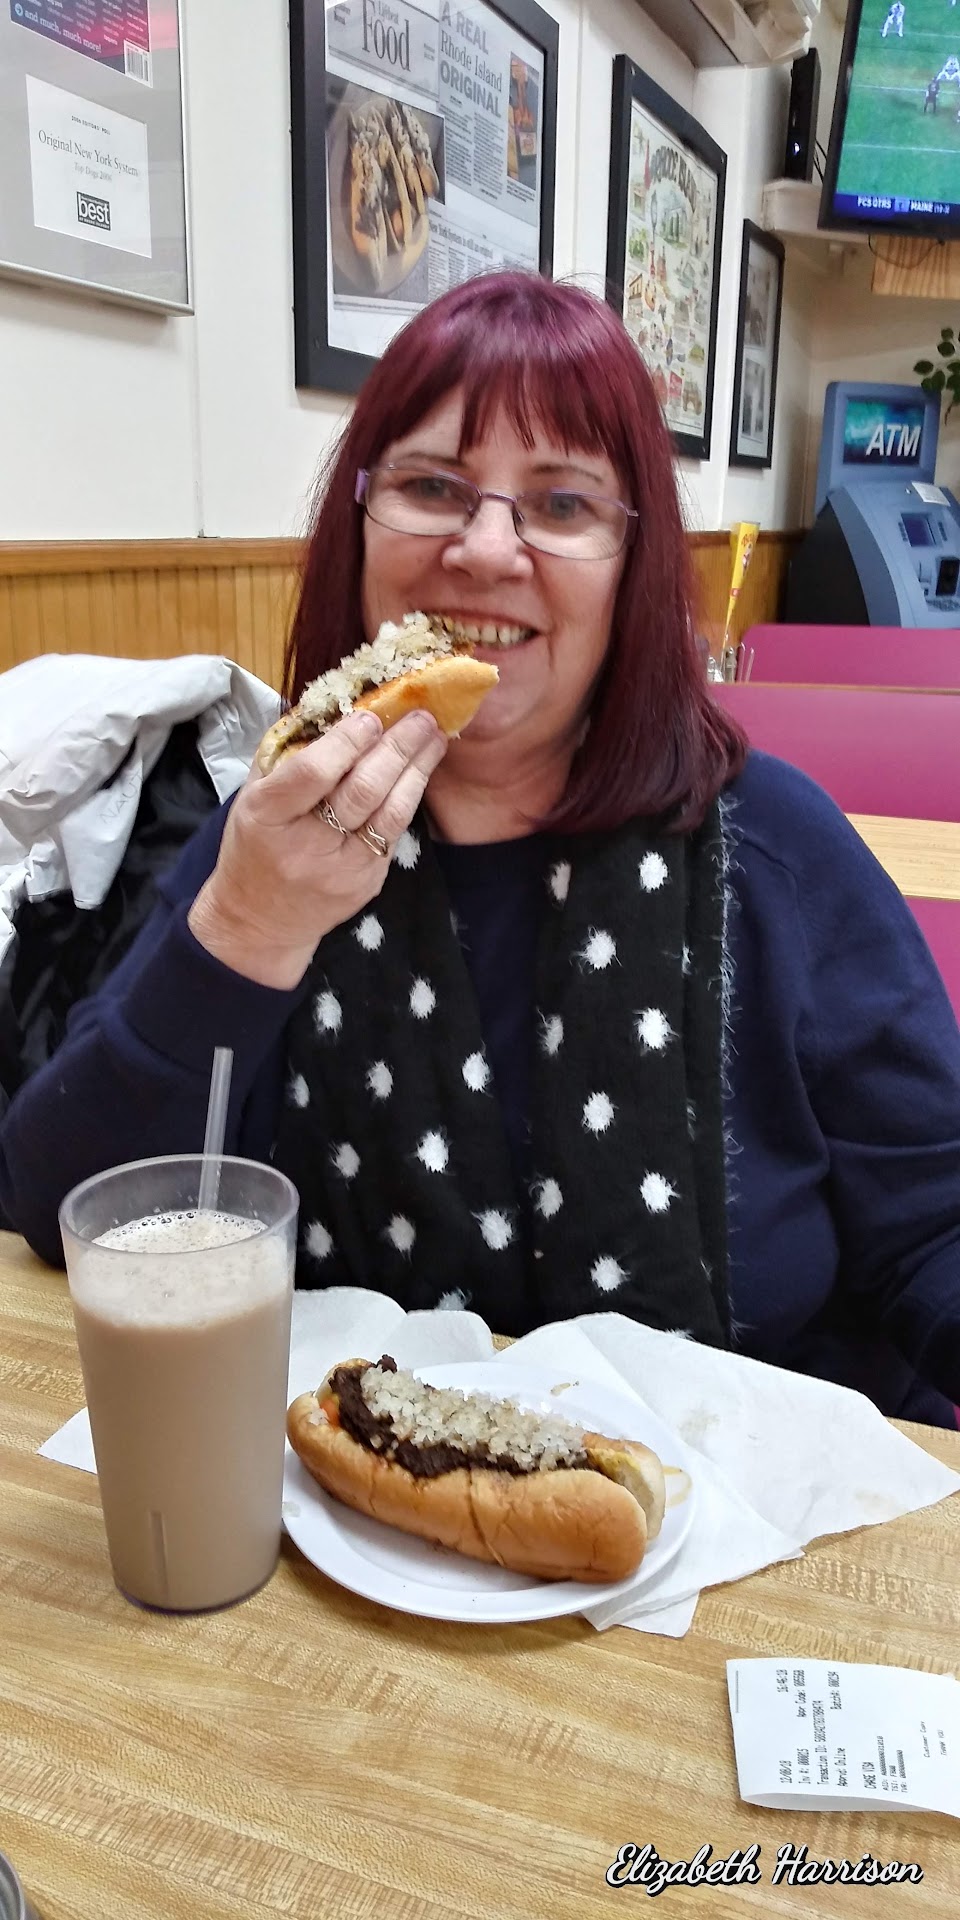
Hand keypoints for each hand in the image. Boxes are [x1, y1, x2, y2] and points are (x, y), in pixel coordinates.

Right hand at [188, 707, 447, 986]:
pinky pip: (394, 834)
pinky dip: (409, 797)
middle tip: (421, 717)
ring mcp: (340, 870)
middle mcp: (305, 846)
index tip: (372, 716)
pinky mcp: (366, 884)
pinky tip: (421, 772)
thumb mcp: (252, 796)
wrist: (258, 920)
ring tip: (433, 737)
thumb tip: (334, 708)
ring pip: (389, 813)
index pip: (313, 773)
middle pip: (362, 790)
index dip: (347, 742)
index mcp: (267, 816)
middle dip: (397, 748)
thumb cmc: (255, 845)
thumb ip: (287, 754)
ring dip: (417, 770)